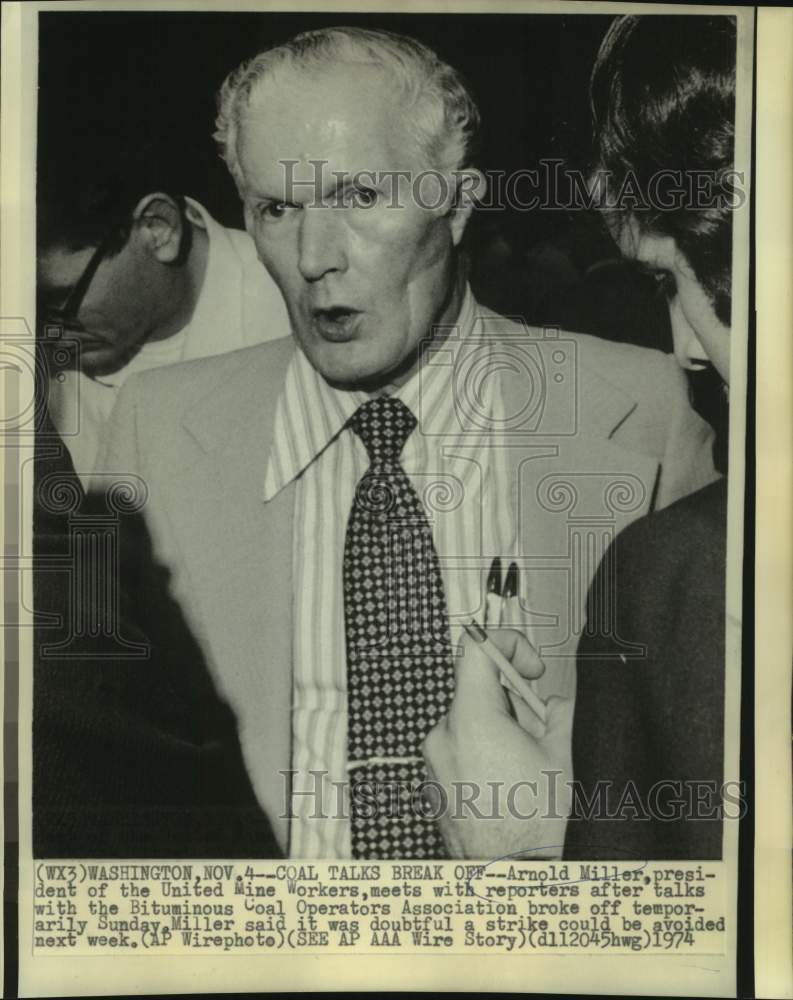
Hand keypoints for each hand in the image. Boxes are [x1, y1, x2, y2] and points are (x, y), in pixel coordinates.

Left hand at [422, 628, 573, 858]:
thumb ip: (558, 713)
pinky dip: (482, 755)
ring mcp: (433, 762)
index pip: (475, 649)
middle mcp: (443, 736)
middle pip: (476, 691)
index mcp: (471, 719)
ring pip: (469, 724)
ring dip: (498, 733)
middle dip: (511, 703)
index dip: (509, 645)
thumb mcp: (561, 757)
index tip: (530, 668)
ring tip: (523, 769)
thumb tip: (552, 704)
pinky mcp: (433, 784)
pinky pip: (458, 751)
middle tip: (538, 732)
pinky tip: (506, 786)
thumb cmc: (532, 827)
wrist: (509, 879)